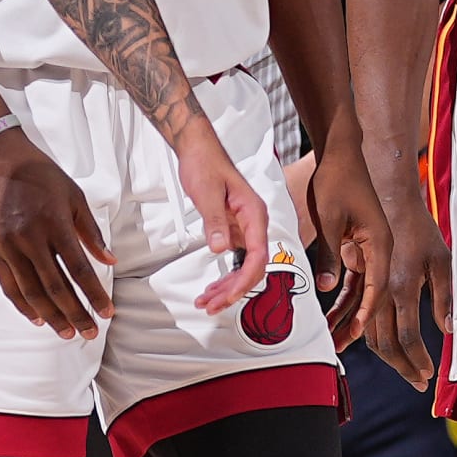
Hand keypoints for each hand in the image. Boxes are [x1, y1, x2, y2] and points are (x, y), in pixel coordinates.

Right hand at [0, 128, 113, 338]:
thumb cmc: (39, 174)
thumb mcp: (73, 195)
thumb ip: (90, 231)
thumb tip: (109, 260)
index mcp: (54, 224)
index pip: (79, 269)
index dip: (94, 294)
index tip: (106, 313)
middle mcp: (30, 239)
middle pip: (56, 287)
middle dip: (75, 313)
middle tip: (89, 333)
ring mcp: (8, 246)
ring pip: (32, 292)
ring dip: (52, 316)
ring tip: (66, 333)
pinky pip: (9, 285)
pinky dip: (24, 305)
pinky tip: (38, 317)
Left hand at [172, 117, 269, 311]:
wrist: (198, 150)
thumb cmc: (205, 165)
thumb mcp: (207, 193)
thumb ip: (215, 222)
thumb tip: (221, 248)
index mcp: (255, 214)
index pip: (258, 256)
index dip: (245, 280)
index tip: (228, 296)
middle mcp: (254, 224)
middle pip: (252, 268)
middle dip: (233, 291)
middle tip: (210, 306)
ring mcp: (245, 229)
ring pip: (243, 268)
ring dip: (227, 288)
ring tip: (206, 302)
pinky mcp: (234, 231)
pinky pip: (234, 260)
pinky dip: (223, 277)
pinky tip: (211, 288)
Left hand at [304, 129, 391, 347]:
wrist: (341, 153)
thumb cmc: (335, 180)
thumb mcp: (328, 217)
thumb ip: (329, 253)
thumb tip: (327, 288)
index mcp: (380, 241)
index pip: (376, 286)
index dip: (366, 312)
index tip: (357, 334)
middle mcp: (381, 247)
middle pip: (375, 294)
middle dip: (364, 322)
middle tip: (350, 345)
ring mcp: (372, 247)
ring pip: (365, 289)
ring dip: (353, 314)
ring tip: (340, 339)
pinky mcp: (361, 244)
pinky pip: (357, 278)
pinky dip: (348, 298)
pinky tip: (337, 316)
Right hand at [364, 193, 450, 387]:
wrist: (387, 198)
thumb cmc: (420, 228)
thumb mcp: (441, 260)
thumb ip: (444, 297)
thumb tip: (446, 329)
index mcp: (403, 287)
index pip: (408, 337)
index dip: (417, 360)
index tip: (428, 374)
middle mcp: (381, 292)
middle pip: (386, 343)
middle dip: (403, 367)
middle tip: (418, 382)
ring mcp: (366, 288)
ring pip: (370, 335)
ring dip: (385, 357)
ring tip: (402, 372)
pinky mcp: (357, 282)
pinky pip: (354, 317)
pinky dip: (356, 336)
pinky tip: (358, 349)